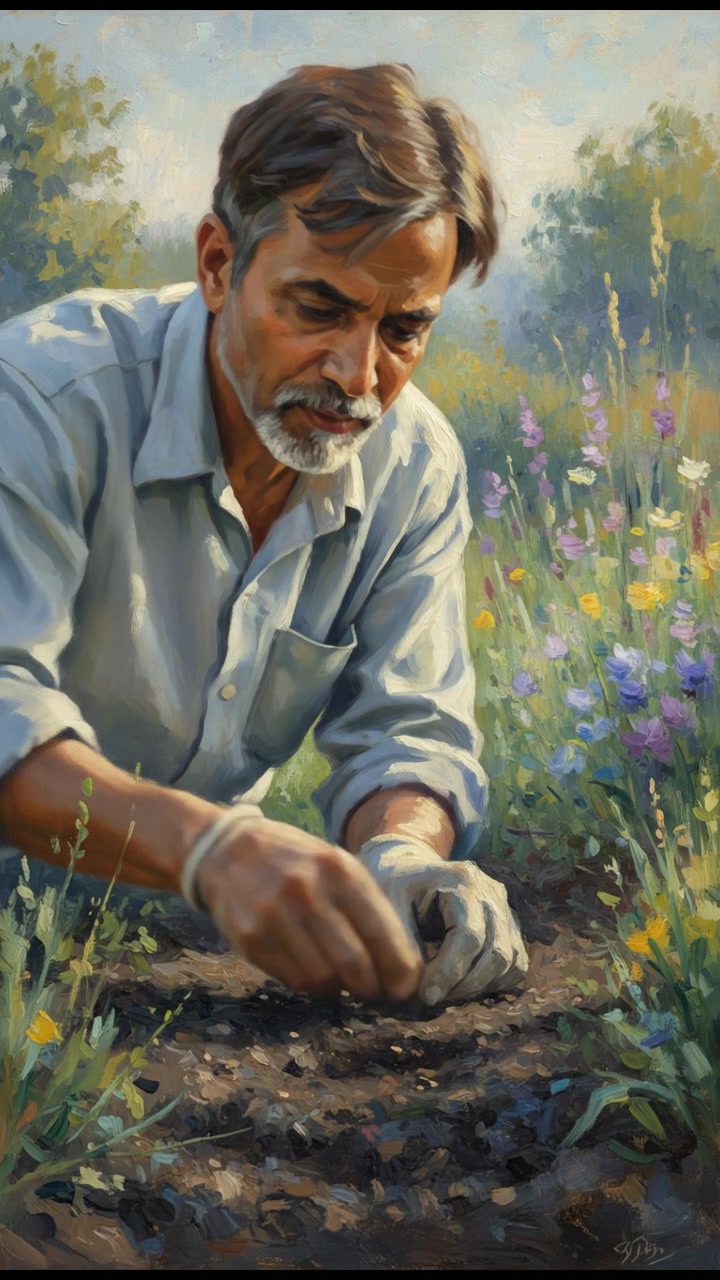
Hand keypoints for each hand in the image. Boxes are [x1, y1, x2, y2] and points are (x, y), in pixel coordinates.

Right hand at [194, 814, 422, 1001]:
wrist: (227, 849)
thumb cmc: (295, 861)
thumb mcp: (335, 865)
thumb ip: (366, 907)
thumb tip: (400, 963)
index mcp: (338, 870)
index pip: (380, 931)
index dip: (400, 968)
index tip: (406, 988)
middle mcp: (307, 892)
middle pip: (354, 964)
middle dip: (371, 987)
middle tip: (375, 991)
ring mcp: (275, 917)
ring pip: (323, 979)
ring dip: (339, 987)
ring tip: (340, 977)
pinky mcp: (251, 939)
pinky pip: (293, 980)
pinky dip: (309, 983)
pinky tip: (310, 967)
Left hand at [358, 836, 527, 1005]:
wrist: (409, 868)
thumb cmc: (393, 885)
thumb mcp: (387, 905)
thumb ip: (401, 944)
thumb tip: (414, 989)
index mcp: (463, 880)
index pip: (469, 936)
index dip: (450, 972)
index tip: (426, 995)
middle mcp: (492, 892)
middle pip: (496, 952)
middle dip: (464, 984)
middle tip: (431, 997)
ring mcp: (505, 909)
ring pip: (510, 962)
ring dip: (478, 986)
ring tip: (444, 990)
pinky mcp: (509, 927)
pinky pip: (515, 964)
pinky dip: (493, 982)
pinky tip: (462, 984)